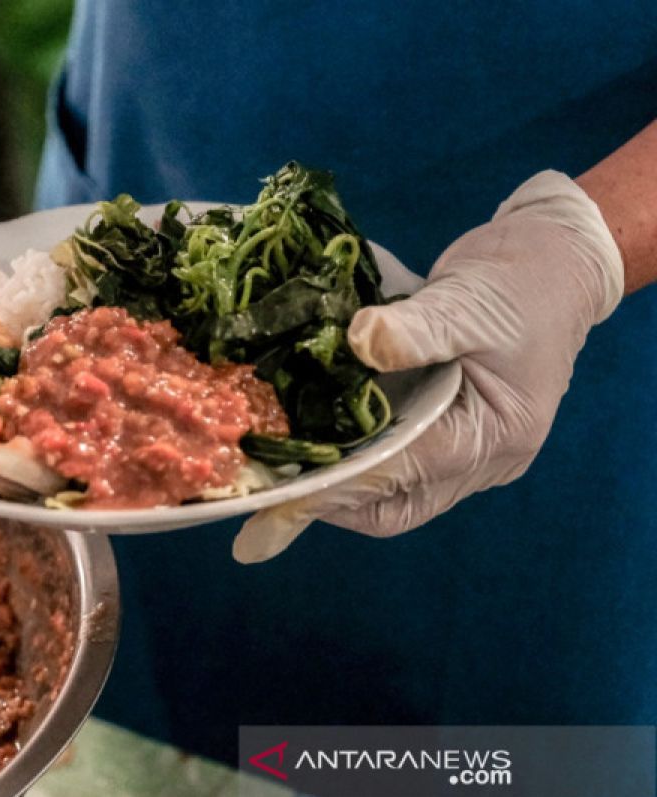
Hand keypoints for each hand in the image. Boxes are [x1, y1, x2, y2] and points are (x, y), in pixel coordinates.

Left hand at [233, 171, 624, 562]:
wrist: (553, 262)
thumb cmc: (518, 282)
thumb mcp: (466, 301)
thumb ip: (414, 329)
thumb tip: (360, 341)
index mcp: (497, 434)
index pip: (405, 474)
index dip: (341, 482)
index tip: (282, 487)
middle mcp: (486, 459)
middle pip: (396, 507)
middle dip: (333, 503)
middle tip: (271, 488)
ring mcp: (470, 453)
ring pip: (394, 497)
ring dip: (340, 488)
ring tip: (281, 471)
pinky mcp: (451, 436)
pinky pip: (397, 468)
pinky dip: (357, 461)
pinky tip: (314, 441)